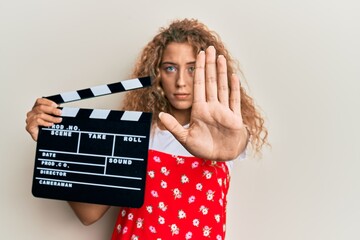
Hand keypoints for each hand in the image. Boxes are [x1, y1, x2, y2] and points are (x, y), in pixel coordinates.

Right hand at [25, 98, 62, 140]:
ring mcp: (30, 119)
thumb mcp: (52, 117)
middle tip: (60, 113)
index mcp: (36, 109)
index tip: (56, 105)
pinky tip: (50, 124)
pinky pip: (37, 121)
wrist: (45, 139)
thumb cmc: (47, 128)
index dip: (48, 102)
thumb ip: (54, 112)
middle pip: (40, 107)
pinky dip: (45, 122)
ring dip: (51, 118)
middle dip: (52, 110)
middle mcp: (32, 113)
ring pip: (40, 115)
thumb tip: (60, 108)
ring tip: (58, 120)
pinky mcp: (29, 126)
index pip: (40, 101)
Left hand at [159, 46, 247, 160]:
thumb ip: (174, 126)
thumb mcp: (185, 138)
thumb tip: (160, 115)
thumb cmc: (203, 148)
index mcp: (200, 110)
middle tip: (209, 48)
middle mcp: (212, 107)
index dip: (199, 70)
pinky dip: (234, 89)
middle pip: (211, 81)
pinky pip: (234, 100)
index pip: (199, 85)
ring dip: (221, 72)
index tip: (198, 55)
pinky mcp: (234, 118)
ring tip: (220, 56)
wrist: (220, 157)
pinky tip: (233, 76)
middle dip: (209, 64)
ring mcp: (224, 111)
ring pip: (222, 86)